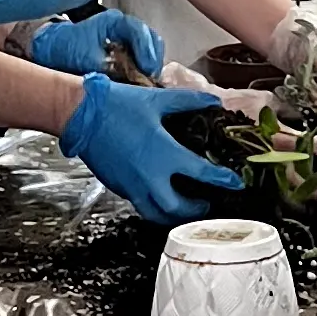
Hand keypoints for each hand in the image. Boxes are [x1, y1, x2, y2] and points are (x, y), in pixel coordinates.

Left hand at [27, 8, 163, 80]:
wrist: (49, 53)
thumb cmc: (64, 49)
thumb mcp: (85, 59)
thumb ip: (109, 68)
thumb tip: (130, 79)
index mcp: (115, 22)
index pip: (140, 32)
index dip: (148, 51)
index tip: (148, 69)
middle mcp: (123, 30)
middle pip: (151, 41)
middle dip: (152, 61)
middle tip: (151, 79)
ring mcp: (125, 42)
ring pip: (148, 52)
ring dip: (148, 69)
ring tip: (146, 83)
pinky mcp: (125, 55)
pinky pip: (140, 63)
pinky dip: (142, 73)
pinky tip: (139, 83)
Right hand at [59, 71, 240, 220]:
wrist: (80, 115)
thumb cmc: (118, 105)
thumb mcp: (157, 100)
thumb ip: (189, 101)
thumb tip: (213, 101)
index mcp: (165, 155)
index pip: (203, 174)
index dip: (224, 180)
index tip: (236, 184)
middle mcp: (150, 177)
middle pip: (178, 209)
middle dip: (197, 210)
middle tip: (207, 203)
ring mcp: (132, 186)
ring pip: (157, 214)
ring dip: (174, 215)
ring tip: (183, 207)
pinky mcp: (119, 187)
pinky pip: (141, 205)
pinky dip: (155, 206)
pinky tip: (160, 193)